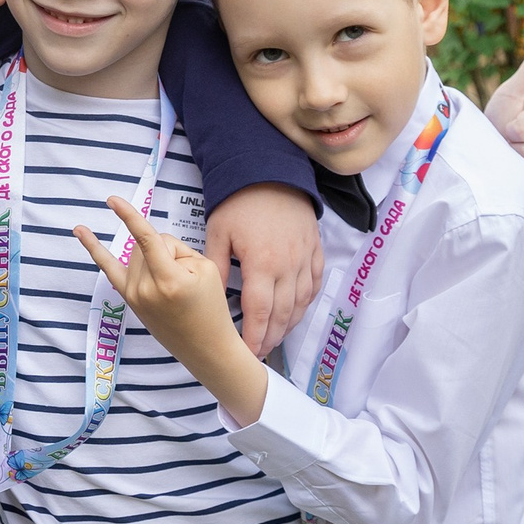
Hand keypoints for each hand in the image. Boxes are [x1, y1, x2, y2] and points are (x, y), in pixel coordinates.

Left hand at [75, 197, 269, 424]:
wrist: (205, 346)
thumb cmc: (210, 306)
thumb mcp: (206, 267)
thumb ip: (176, 248)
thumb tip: (151, 244)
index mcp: (169, 279)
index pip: (146, 239)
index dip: (129, 216)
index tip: (112, 199)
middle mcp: (145, 288)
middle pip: (147, 244)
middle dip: (167, 250)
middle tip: (186, 275)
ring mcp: (133, 295)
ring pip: (137, 253)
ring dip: (155, 258)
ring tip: (174, 284)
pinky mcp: (128, 299)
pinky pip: (108, 268)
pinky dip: (94, 249)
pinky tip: (80, 231)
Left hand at [203, 182, 323, 356]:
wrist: (270, 170)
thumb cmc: (239, 201)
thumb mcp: (218, 233)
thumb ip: (214, 268)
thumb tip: (208, 297)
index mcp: (262, 264)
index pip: (259, 312)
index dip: (254, 336)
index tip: (247, 353)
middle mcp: (288, 266)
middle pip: (282, 314)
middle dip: (271, 337)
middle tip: (259, 353)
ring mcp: (305, 258)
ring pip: (302, 303)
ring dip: (289, 325)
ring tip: (275, 338)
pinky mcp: (315, 250)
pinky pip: (315, 284)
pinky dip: (306, 302)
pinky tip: (296, 312)